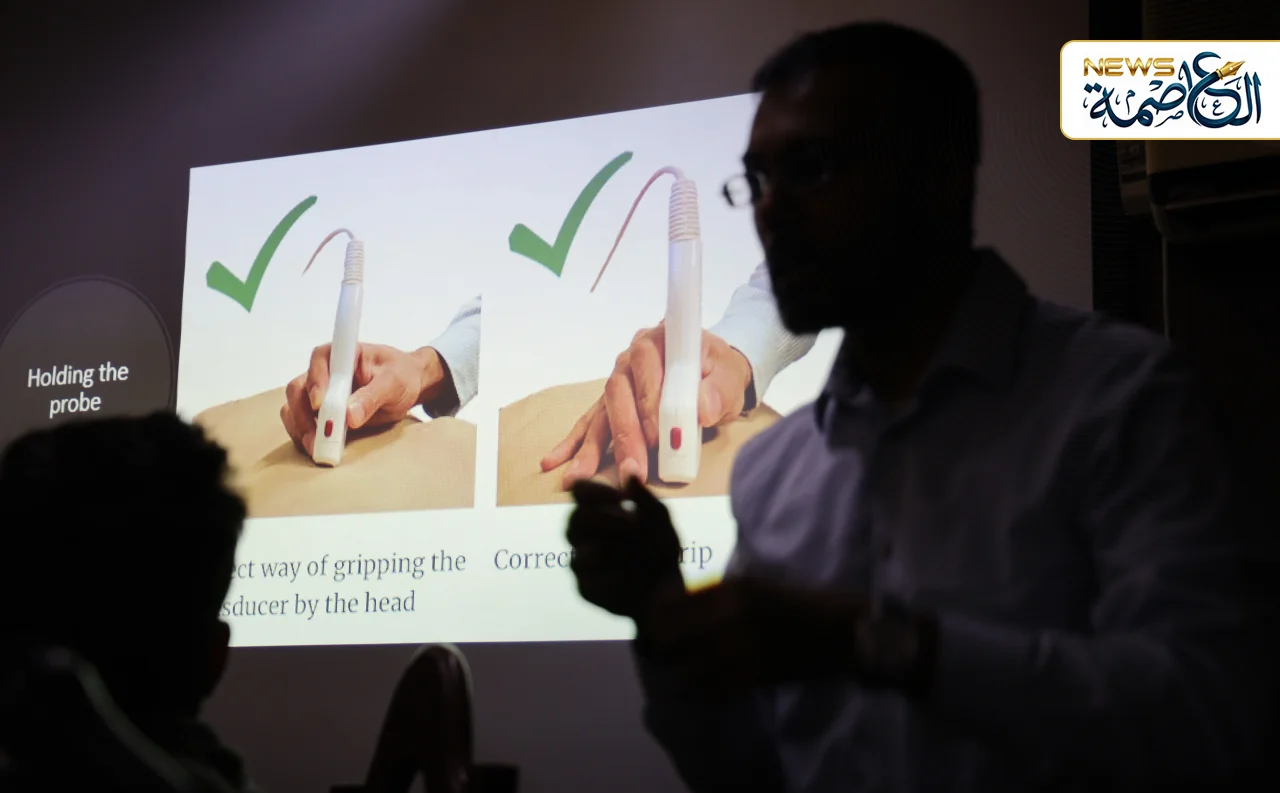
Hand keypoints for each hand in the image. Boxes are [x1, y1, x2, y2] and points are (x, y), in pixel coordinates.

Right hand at [281, 343, 445, 454]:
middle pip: (298, 389)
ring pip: (295, 408)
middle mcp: (325, 372)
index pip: (319, 360)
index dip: (315, 381)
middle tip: (318, 437)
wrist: (410, 386)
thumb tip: (349, 416)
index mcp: (342, 354)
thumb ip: (372, 397)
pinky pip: (303, 424)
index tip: (319, 404)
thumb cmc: (401, 375)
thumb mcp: (394, 382)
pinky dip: (306, 437)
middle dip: (303, 414)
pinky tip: (320, 448)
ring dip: (301, 429)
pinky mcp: (322, 414)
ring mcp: (320, 394)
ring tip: (318, 448)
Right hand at [542, 326, 752, 487]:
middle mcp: (630, 359)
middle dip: (624, 437)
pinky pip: (590, 423)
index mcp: (658, 340)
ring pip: (602, 414)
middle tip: (633, 470)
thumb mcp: (729, 377)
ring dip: (593, 448)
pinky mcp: (611, 404)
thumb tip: (702, 409)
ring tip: (579, 476)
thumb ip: (717, 390)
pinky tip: (556, 462)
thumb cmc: (719, 372)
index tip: (656, 435)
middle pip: (619, 395)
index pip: (646, 366)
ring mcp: (618, 381)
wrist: (714, 372)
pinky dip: (574, 444)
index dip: (647, 400)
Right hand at [566, 477, 684, 618]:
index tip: (621, 499)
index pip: (579, 491)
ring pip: (579, 554)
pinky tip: (633, 575)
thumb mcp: (660, 521)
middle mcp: (584, 535)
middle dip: (606, 522)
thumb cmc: (661, 549)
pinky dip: (616, 578)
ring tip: (638, 553)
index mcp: (598, 511)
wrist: (668, 591)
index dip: (596, 492)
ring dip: (613, 551)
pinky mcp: (585, 588)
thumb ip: (645, 498)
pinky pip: (591, 582)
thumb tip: (630, 471)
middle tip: (633, 526)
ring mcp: (582, 562)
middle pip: (574, 520)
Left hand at [640, 578, 868, 696]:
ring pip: (686, 670)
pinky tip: (709, 684)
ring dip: (682, 671)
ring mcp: (741, 650)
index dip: (653, 617)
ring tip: (689, 669)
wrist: (839, 631)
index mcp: (729, 590)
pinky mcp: (754, 678)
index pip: (667, 605)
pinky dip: (704, 690)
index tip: (654, 623)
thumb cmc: (795, 604)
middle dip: (662, 646)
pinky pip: (711, 691)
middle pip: (668, 639)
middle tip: (668, 650)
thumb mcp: (752, 585)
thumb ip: (714, 595)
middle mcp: (729, 618)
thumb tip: (674, 606)